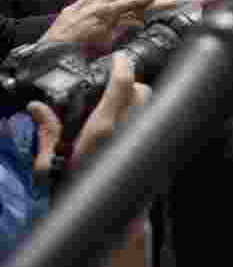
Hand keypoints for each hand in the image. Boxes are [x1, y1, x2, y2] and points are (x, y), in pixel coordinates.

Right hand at [28, 53, 149, 181]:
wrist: (99, 214)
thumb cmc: (73, 185)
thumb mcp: (51, 159)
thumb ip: (48, 130)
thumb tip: (36, 107)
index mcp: (104, 129)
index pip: (122, 86)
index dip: (122, 66)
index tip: (119, 57)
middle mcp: (128, 130)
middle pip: (142, 91)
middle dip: (131, 85)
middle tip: (116, 88)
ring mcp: (142, 139)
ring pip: (151, 105)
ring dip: (140, 100)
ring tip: (123, 106)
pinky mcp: (152, 149)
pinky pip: (155, 122)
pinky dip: (145, 117)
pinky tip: (131, 124)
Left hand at [43, 0, 162, 57]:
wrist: (52, 55)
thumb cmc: (80, 53)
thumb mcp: (109, 43)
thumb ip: (122, 29)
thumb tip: (135, 24)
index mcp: (106, 12)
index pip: (131, 0)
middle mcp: (93, 4)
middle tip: (138, 7)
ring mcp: (79, 6)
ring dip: (113, 1)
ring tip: (118, 10)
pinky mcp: (69, 10)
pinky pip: (86, 1)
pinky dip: (96, 3)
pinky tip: (96, 10)